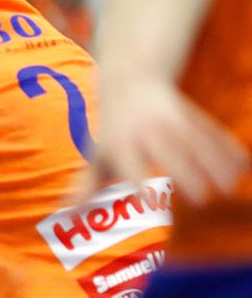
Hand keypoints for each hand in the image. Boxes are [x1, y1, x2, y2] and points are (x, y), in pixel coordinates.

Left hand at [74, 75, 247, 203]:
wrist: (129, 82)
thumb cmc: (112, 132)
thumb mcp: (97, 155)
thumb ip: (86, 187)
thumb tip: (64, 214)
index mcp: (122, 145)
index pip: (130, 166)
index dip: (139, 182)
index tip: (151, 202)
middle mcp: (147, 132)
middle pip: (168, 152)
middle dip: (185, 172)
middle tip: (200, 200)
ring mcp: (172, 121)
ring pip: (197, 141)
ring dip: (215, 163)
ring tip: (230, 187)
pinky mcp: (192, 115)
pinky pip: (213, 132)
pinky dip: (228, 148)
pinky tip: (244, 167)